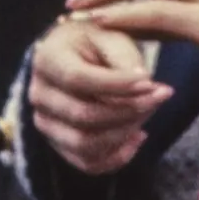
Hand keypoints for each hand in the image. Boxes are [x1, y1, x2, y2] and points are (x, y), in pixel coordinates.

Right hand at [25, 18, 165, 175]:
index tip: (150, 82)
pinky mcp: (59, 144)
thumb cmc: (96, 42)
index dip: (115, 85)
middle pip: (83, 116)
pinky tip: (138, 136)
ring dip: (125, 133)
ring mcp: (45, 123)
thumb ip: (125, 57)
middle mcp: (38, 94)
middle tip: (160, 95)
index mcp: (47, 60)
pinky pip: (88, 164)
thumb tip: (145, 83)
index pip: (77, 79)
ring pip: (85, 144)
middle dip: (128, 110)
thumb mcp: (112, 36)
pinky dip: (118, 157)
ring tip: (149, 112)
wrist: (77, 56)